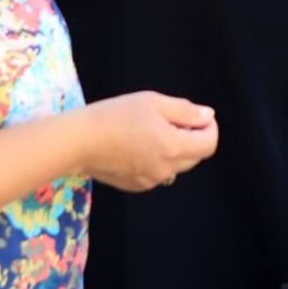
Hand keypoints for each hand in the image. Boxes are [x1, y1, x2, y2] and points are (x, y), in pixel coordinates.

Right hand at [77, 92, 218, 191]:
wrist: (78, 142)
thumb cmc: (114, 115)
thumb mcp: (152, 102)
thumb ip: (185, 110)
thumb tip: (207, 117)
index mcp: (173, 147)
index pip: (209, 144)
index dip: (209, 128)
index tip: (198, 116)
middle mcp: (166, 169)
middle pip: (196, 156)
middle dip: (193, 138)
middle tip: (173, 120)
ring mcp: (151, 180)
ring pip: (177, 165)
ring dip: (176, 149)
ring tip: (153, 131)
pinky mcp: (137, 186)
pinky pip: (159, 172)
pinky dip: (159, 159)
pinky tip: (138, 146)